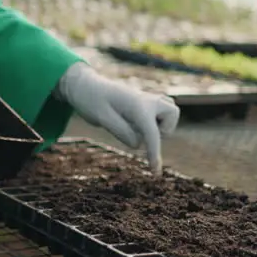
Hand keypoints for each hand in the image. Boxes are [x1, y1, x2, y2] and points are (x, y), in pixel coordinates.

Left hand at [55, 62, 179, 173]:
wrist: (84, 85)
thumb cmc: (91, 100)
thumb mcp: (101, 118)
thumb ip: (121, 131)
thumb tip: (138, 143)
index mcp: (136, 105)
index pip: (152, 132)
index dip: (154, 153)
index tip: (155, 171)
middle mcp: (145, 100)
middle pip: (173, 113)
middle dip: (164, 129)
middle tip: (142, 133)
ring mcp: (145, 101)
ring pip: (170, 112)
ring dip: (161, 124)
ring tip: (137, 127)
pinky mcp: (142, 105)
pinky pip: (160, 113)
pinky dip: (154, 122)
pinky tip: (133, 123)